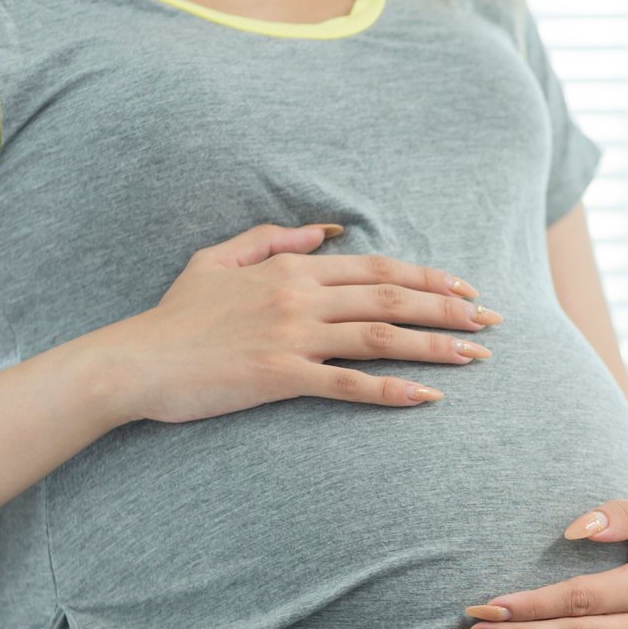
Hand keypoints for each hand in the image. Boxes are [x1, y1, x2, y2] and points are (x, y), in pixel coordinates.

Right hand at [85, 222, 500, 423]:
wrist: (134, 361)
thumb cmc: (176, 315)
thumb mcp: (218, 259)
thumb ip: (272, 240)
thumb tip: (324, 231)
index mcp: (290, 268)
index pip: (376, 269)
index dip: (428, 276)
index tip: (467, 289)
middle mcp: (298, 297)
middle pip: (391, 298)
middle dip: (449, 308)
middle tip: (492, 322)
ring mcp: (291, 336)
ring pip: (380, 336)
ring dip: (435, 346)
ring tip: (477, 357)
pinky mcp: (280, 376)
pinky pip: (347, 384)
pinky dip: (391, 390)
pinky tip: (427, 397)